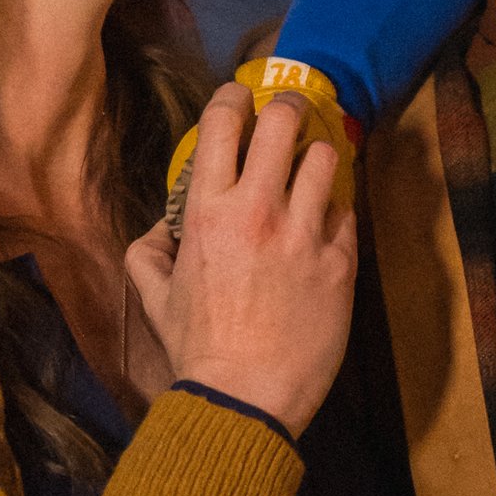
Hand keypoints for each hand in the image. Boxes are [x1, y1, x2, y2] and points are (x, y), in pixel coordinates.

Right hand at [125, 83, 357, 438]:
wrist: (244, 399)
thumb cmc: (196, 350)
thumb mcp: (152, 297)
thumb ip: (148, 251)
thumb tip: (161, 228)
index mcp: (208, 212)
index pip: (222, 122)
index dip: (233, 97)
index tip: (241, 96)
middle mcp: (259, 211)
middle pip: (283, 120)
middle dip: (287, 107)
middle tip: (288, 116)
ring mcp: (305, 234)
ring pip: (326, 157)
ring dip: (317, 157)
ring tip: (312, 171)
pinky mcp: (341, 262)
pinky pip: (347, 213)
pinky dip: (335, 214)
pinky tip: (324, 228)